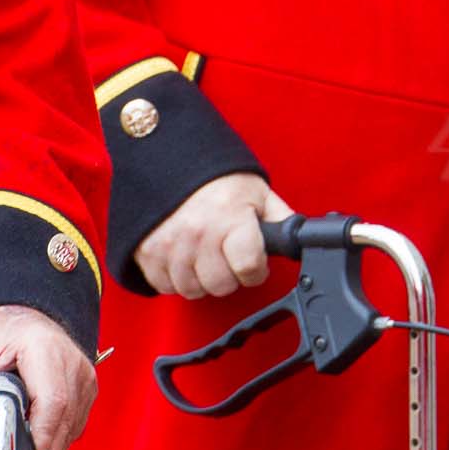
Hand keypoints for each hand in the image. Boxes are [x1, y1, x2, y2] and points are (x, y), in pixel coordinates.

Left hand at [0, 305, 96, 449]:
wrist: (18, 320)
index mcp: (45, 348)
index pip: (53, 401)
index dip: (43, 437)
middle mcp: (73, 361)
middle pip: (66, 417)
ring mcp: (85, 373)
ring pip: (75, 423)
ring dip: (55, 448)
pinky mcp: (87, 385)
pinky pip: (77, 420)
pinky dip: (61, 438)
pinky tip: (44, 447)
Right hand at [135, 173, 291, 299]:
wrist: (172, 159)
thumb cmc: (220, 180)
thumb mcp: (259, 194)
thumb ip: (281, 220)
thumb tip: (302, 241)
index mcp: (231, 217)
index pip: (249, 267)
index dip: (257, 271)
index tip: (255, 265)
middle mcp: (198, 233)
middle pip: (220, 285)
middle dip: (231, 277)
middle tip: (230, 260)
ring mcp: (169, 244)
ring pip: (192, 289)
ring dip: (203, 281)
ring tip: (208, 259)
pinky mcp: (146, 252)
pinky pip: (165, 286)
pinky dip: (177, 280)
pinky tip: (187, 261)